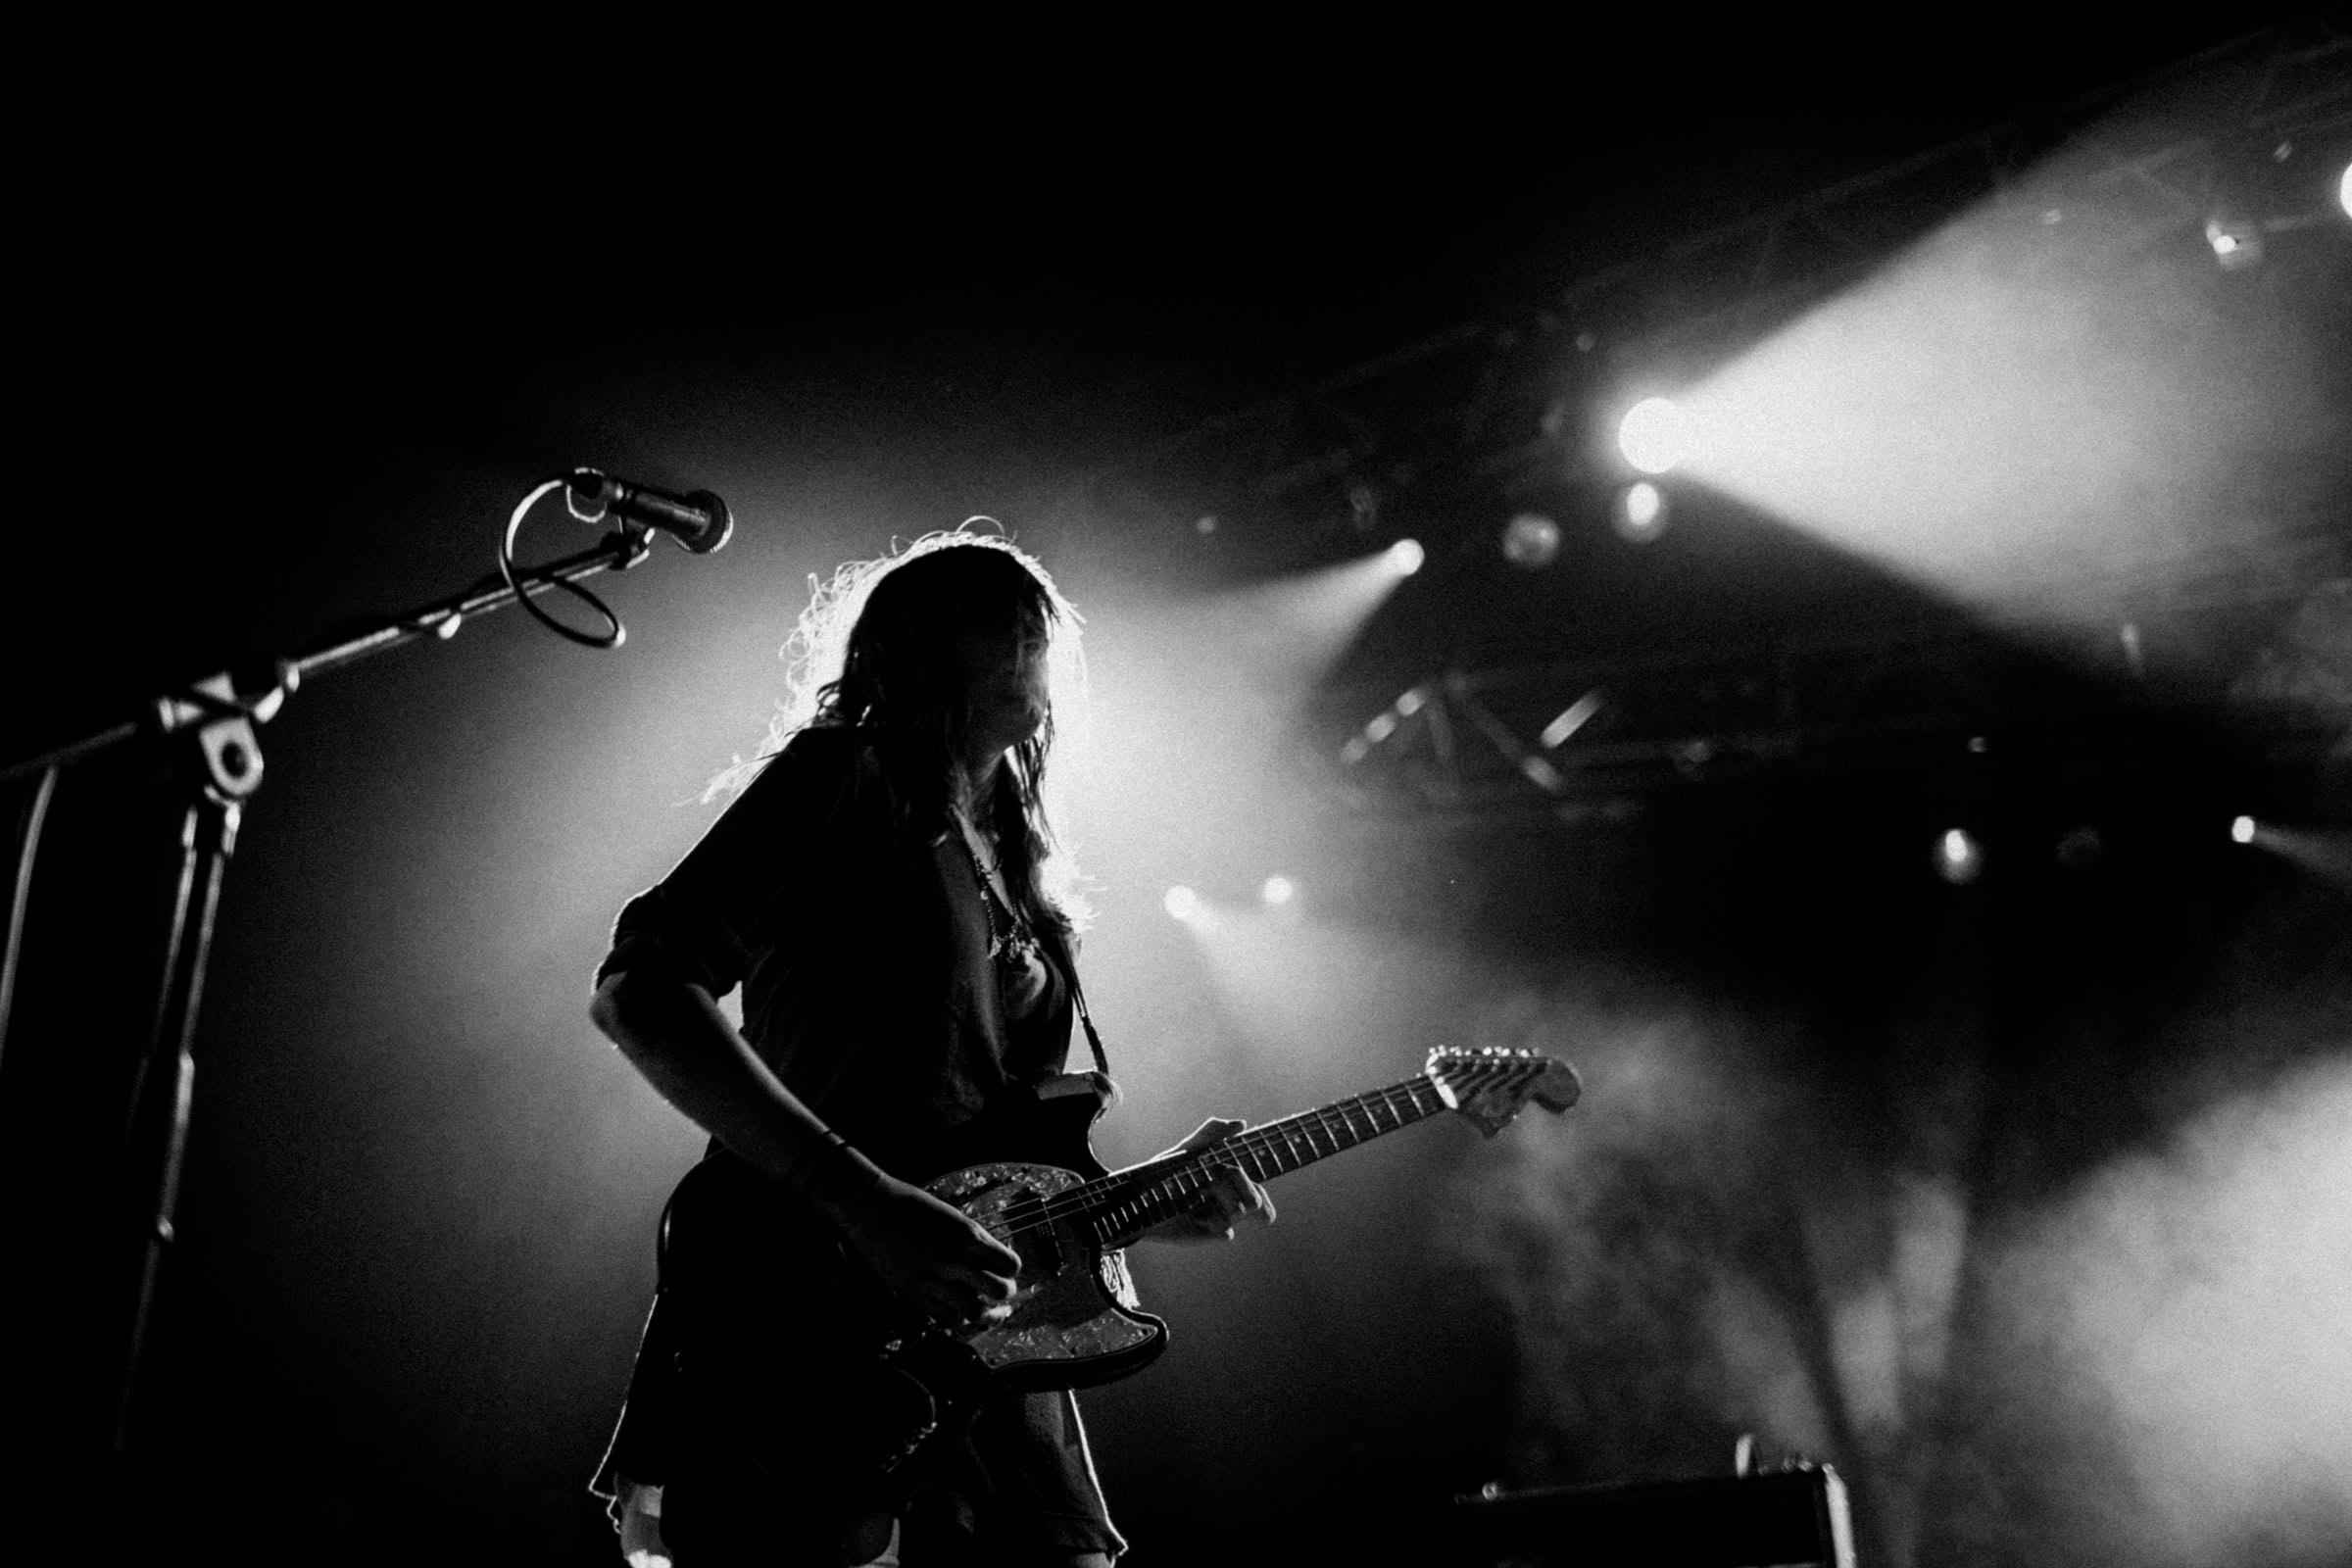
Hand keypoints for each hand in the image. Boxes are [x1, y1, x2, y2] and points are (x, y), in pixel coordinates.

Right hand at [812, 1157, 1022, 1328]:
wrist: (870, 1206)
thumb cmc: (911, 1206)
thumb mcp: (952, 1217)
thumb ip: (975, 1240)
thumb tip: (995, 1262)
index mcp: (967, 1234)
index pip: (1010, 1264)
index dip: (1012, 1271)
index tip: (1006, 1271)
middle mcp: (954, 1258)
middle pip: (999, 1291)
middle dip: (1005, 1295)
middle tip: (1000, 1294)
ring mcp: (932, 1277)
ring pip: (973, 1312)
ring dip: (985, 1314)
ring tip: (986, 1312)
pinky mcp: (913, 1291)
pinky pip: (945, 1317)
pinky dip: (957, 1319)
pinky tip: (958, 1312)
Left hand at [1139, 1117, 1275, 1244]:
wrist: (1139, 1200)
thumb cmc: (1162, 1174)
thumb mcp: (1185, 1151)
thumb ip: (1210, 1134)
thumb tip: (1240, 1123)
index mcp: (1228, 1185)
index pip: (1258, 1190)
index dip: (1256, 1185)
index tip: (1237, 1170)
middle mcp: (1228, 1204)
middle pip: (1255, 1199)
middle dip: (1233, 1182)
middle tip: (1209, 1177)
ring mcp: (1220, 1220)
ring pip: (1241, 1212)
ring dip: (1219, 1199)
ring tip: (1197, 1195)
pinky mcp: (1211, 1234)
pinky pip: (1227, 1232)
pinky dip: (1211, 1220)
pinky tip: (1194, 1216)